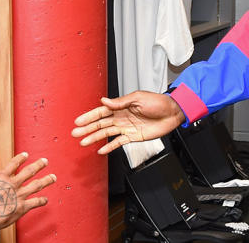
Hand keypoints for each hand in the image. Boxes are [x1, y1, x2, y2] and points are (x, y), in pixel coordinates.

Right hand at [0, 153, 56, 229]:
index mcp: (2, 177)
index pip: (14, 163)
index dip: (21, 158)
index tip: (26, 154)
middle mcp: (13, 184)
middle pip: (30, 171)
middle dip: (39, 165)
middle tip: (45, 161)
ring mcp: (19, 195)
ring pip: (36, 185)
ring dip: (46, 180)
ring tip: (53, 177)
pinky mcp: (22, 207)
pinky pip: (35, 202)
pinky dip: (42, 201)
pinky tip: (46, 199)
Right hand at [72, 91, 186, 153]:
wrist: (173, 112)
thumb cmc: (158, 102)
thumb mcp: (138, 98)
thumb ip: (121, 102)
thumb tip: (104, 101)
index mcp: (122, 106)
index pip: (102, 111)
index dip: (90, 116)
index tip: (78, 121)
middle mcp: (122, 117)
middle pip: (101, 123)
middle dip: (88, 128)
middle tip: (75, 133)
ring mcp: (127, 127)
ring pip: (107, 133)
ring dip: (94, 138)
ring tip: (83, 142)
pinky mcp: (133, 136)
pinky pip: (119, 142)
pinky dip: (110, 146)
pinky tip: (101, 150)